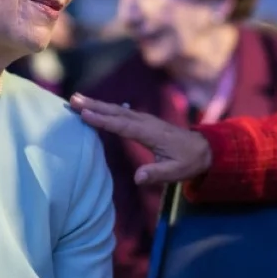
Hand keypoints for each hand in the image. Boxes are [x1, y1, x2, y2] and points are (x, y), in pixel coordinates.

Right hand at [70, 94, 212, 185]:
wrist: (203, 149)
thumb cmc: (188, 162)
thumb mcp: (176, 172)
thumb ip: (157, 174)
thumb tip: (138, 178)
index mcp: (151, 133)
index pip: (123, 126)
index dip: (103, 120)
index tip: (85, 114)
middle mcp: (146, 122)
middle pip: (116, 112)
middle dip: (94, 106)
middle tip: (73, 99)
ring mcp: (145, 119)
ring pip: (118, 110)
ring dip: (97, 104)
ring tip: (77, 99)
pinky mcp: (144, 121)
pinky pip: (122, 113)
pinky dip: (106, 108)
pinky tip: (96, 107)